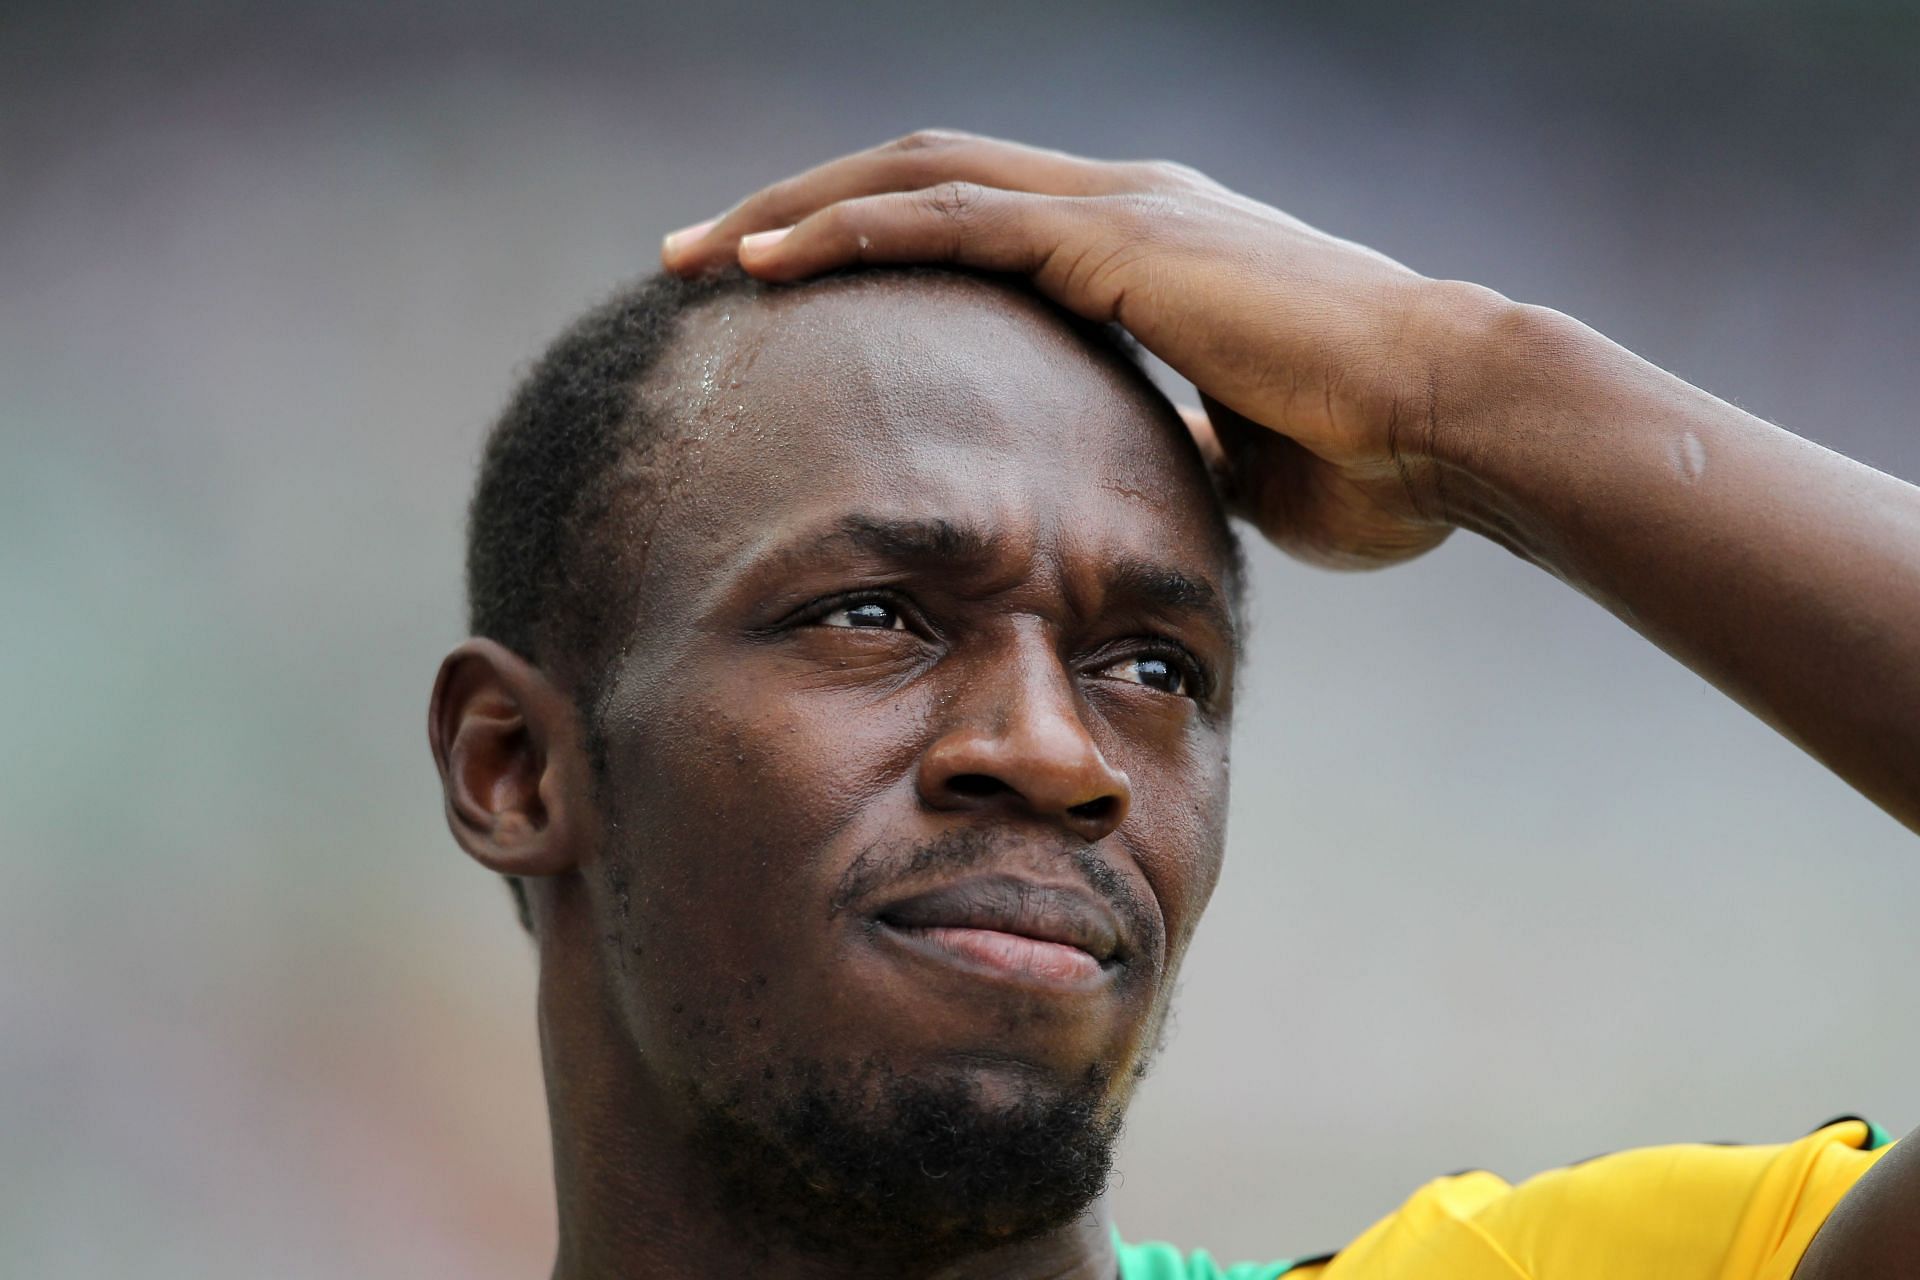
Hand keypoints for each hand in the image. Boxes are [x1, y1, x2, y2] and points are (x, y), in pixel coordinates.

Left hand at [661, 130, 1504, 566]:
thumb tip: (1143, 479)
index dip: (874, 251)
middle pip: (920, 179)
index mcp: (1143, 250)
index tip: (790, 302)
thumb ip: (1179, 448)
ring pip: (914, 177)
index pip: (975, 226)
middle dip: (802, 212)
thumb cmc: (1375, 458)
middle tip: (702, 261)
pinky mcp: (1117, 235)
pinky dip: (848, 231)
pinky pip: (950, 217)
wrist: (1457, 425)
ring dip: (794, 210)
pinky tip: (764, 263)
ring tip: (695, 256)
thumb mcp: (1243, 461)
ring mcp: (1117, 207)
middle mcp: (1120, 204)